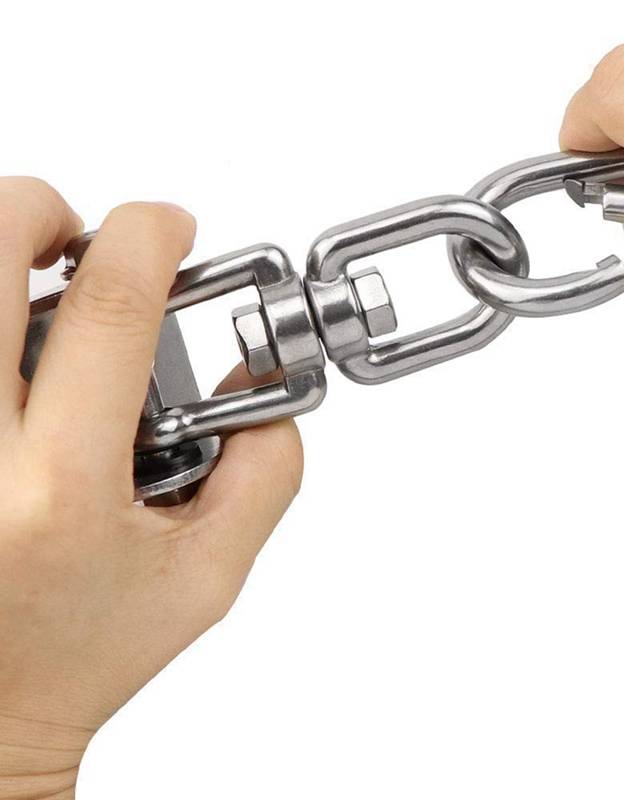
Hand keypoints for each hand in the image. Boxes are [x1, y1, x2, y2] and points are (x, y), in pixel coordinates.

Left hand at [0, 180, 302, 798]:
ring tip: (37, 299)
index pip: (110, 308)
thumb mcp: (207, 576)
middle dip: (43, 210)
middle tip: (81, 243)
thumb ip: (265, 472)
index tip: (171, 228)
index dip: (151, 236)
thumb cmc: (81, 652)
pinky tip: (10, 359)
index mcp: (58, 489)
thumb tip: (258, 386)